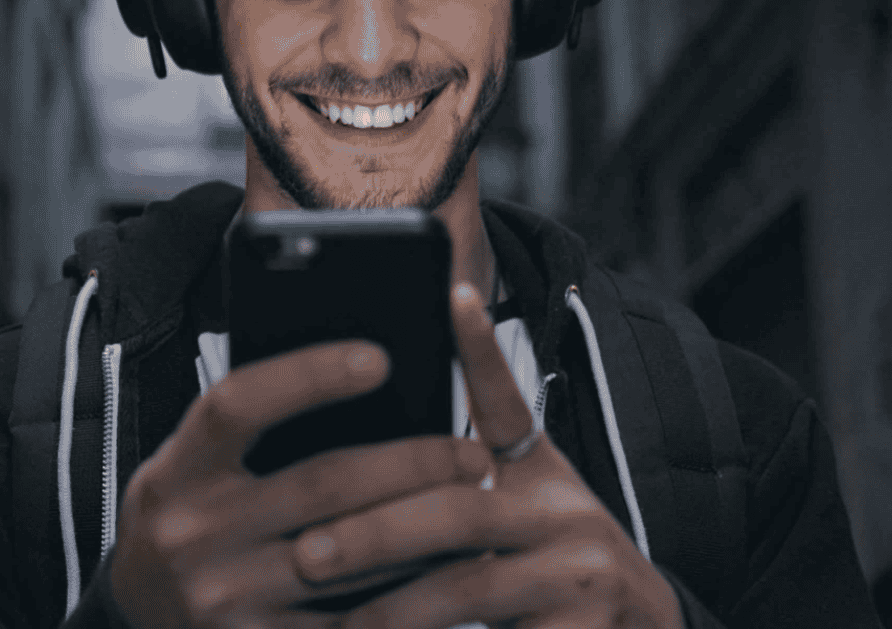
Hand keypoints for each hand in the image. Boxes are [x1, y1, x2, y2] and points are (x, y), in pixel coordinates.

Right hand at [111, 341, 493, 628]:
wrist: (140, 617)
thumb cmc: (186, 519)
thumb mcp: (190, 466)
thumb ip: (250, 432)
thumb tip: (361, 376)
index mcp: (177, 472)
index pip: (238, 404)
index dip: (308, 375)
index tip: (378, 357)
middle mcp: (196, 535)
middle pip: (323, 484)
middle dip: (414, 463)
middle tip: (474, 452)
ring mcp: (228, 600)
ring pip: (353, 555)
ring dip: (427, 529)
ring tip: (476, 504)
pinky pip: (354, 618)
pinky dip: (408, 591)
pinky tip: (447, 567)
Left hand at [287, 284, 685, 628]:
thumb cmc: (554, 570)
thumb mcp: (525, 508)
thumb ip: (461, 479)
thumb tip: (380, 440)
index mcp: (542, 475)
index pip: (508, 401)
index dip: (480, 348)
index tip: (452, 295)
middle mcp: (569, 514)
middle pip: (461, 510)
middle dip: (376, 531)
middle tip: (308, 553)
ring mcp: (584, 576)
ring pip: (470, 586)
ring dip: (391, 607)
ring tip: (334, 623)